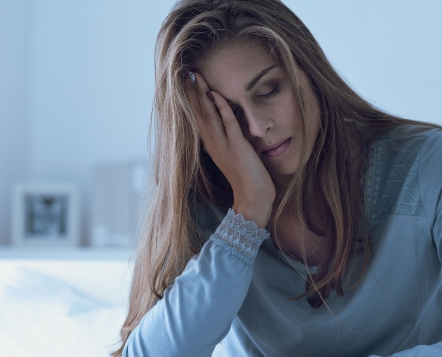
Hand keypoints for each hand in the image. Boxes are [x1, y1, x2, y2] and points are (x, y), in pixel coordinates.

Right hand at [185, 71, 274, 227]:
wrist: (254, 200)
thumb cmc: (248, 180)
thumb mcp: (235, 156)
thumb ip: (230, 140)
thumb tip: (230, 124)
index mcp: (212, 146)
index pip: (198, 118)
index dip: (192, 100)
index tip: (187, 82)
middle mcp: (213, 145)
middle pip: (199, 114)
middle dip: (193, 92)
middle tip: (187, 72)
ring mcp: (224, 146)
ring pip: (209, 116)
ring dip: (202, 95)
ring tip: (196, 77)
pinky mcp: (237, 148)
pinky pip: (228, 124)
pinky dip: (222, 108)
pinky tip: (216, 94)